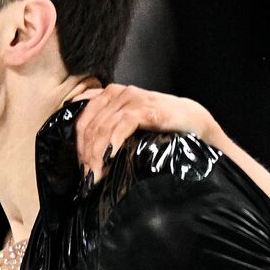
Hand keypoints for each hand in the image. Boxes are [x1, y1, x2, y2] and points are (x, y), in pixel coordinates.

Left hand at [75, 84, 216, 180]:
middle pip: (90, 126)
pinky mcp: (144, 108)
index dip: (78, 146)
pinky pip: (120, 126)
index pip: (82, 120)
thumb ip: (108, 127)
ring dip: (96, 155)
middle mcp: (116, 93)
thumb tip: (85, 152)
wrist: (191, 120)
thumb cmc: (159, 125)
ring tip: (97, 175)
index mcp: (108, 95)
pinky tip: (109, 159)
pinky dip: (112, 144)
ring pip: (103, 128)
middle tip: (88, 177)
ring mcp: (130, 99)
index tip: (81, 168)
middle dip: (86, 155)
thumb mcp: (127, 123)